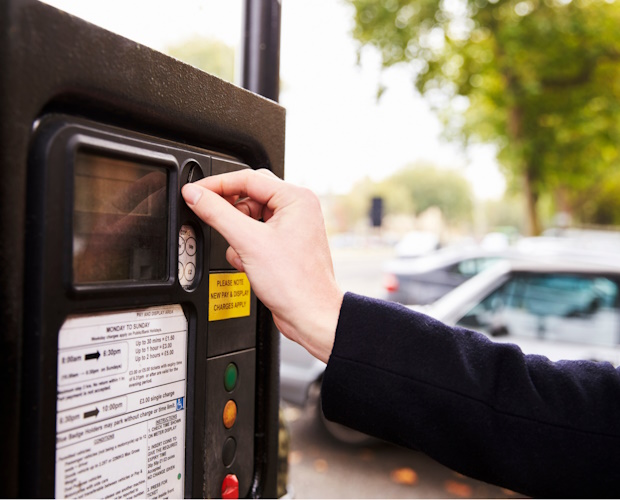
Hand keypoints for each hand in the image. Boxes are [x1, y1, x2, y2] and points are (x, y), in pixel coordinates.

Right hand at [182, 169, 342, 362]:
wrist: (310, 315)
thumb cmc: (296, 283)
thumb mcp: (248, 242)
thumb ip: (218, 213)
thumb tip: (196, 195)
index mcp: (296, 198)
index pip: (247, 178)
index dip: (216, 184)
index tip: (194, 192)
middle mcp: (297, 208)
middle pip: (248, 196)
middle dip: (230, 214)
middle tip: (212, 219)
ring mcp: (292, 226)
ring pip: (249, 217)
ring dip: (238, 235)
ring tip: (243, 253)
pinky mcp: (285, 244)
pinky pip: (255, 235)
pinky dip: (245, 248)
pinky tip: (249, 263)